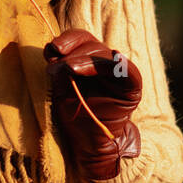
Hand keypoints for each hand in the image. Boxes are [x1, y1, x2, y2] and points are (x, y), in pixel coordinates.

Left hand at [43, 29, 140, 181]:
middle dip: (71, 54)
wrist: (88, 143)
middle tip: (54, 67)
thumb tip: (52, 48)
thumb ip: (58, 68)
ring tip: (69, 69)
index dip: (67, 39)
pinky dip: (119, 64)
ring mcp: (119, 74)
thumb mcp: (60, 87)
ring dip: (85, 60)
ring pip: (105, 56)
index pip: (81, 39)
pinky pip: (128, 71)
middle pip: (92, 46)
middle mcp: (105, 63)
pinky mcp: (131, 88)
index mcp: (88, 59)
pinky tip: (114, 56)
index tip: (52, 48)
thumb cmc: (74, 114)